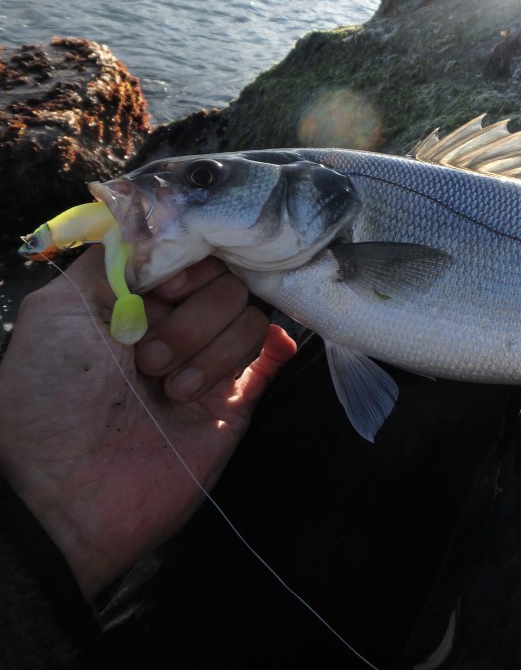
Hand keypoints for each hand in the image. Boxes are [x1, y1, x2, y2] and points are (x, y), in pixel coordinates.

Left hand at [0, 246, 295, 597]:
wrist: (67, 495)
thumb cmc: (51, 399)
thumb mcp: (59, 310)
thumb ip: (113, 258)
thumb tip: (168, 225)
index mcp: (133, 298)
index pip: (191, 250)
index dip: (188, 260)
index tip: (165, 289)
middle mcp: (175, 323)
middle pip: (226, 279)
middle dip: (191, 314)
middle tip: (147, 357)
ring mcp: (209, 360)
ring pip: (249, 314)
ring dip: (208, 347)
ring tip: (168, 388)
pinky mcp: (237, 400)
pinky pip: (269, 355)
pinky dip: (255, 355)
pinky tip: (221, 376)